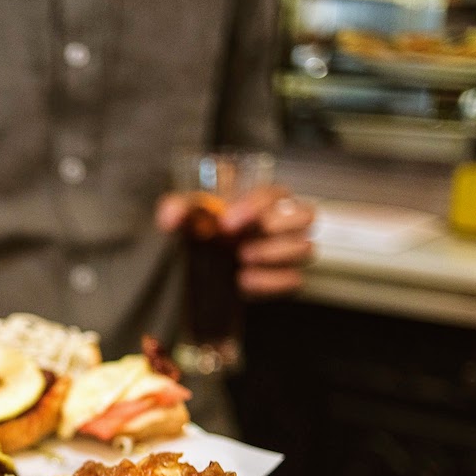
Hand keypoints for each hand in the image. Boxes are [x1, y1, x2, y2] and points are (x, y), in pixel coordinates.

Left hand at [156, 186, 315, 297]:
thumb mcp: (189, 213)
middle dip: (275, 228)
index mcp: (266, 199)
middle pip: (306, 216)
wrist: (206, 261)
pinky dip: (271, 282)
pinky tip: (244, 281)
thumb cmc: (207, 227)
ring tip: (242, 259)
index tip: (227, 222)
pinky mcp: (285, 277)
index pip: (276, 194)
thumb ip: (178, 209)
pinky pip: (294, 280)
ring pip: (305, 248)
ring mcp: (289, 249)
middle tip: (242, 241)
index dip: (256, 205)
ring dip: (274, 254)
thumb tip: (169, 218)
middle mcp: (285, 221)